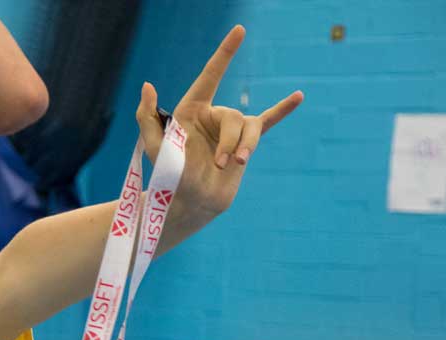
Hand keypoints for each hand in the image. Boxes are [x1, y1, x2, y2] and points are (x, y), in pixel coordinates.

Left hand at [137, 26, 301, 221]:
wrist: (191, 202)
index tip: (240, 30)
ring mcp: (231, 130)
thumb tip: (148, 86)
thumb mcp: (154, 147)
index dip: (225, 53)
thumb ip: (147, 116)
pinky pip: (268, 122)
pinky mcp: (245, 143)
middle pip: (233, 117)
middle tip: (217, 163)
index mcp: (192, 110)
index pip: (211, 76)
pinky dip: (283, 110)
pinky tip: (298, 97)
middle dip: (228, 142)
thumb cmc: (169, 175)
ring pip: (250, 127)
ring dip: (243, 147)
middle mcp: (213, 116)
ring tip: (233, 165)